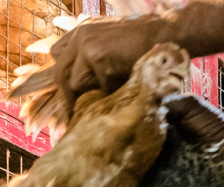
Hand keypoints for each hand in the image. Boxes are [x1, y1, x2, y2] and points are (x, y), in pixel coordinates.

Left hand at [48, 16, 169, 110]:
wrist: (165, 34)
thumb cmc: (143, 44)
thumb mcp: (112, 43)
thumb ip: (94, 57)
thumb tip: (80, 85)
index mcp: (82, 32)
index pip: (58, 57)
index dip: (63, 79)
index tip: (69, 97)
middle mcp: (81, 37)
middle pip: (61, 74)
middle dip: (67, 97)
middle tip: (73, 116)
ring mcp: (88, 47)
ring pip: (75, 84)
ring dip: (88, 98)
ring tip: (100, 107)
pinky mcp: (99, 59)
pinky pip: (98, 89)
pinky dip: (110, 96)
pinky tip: (121, 95)